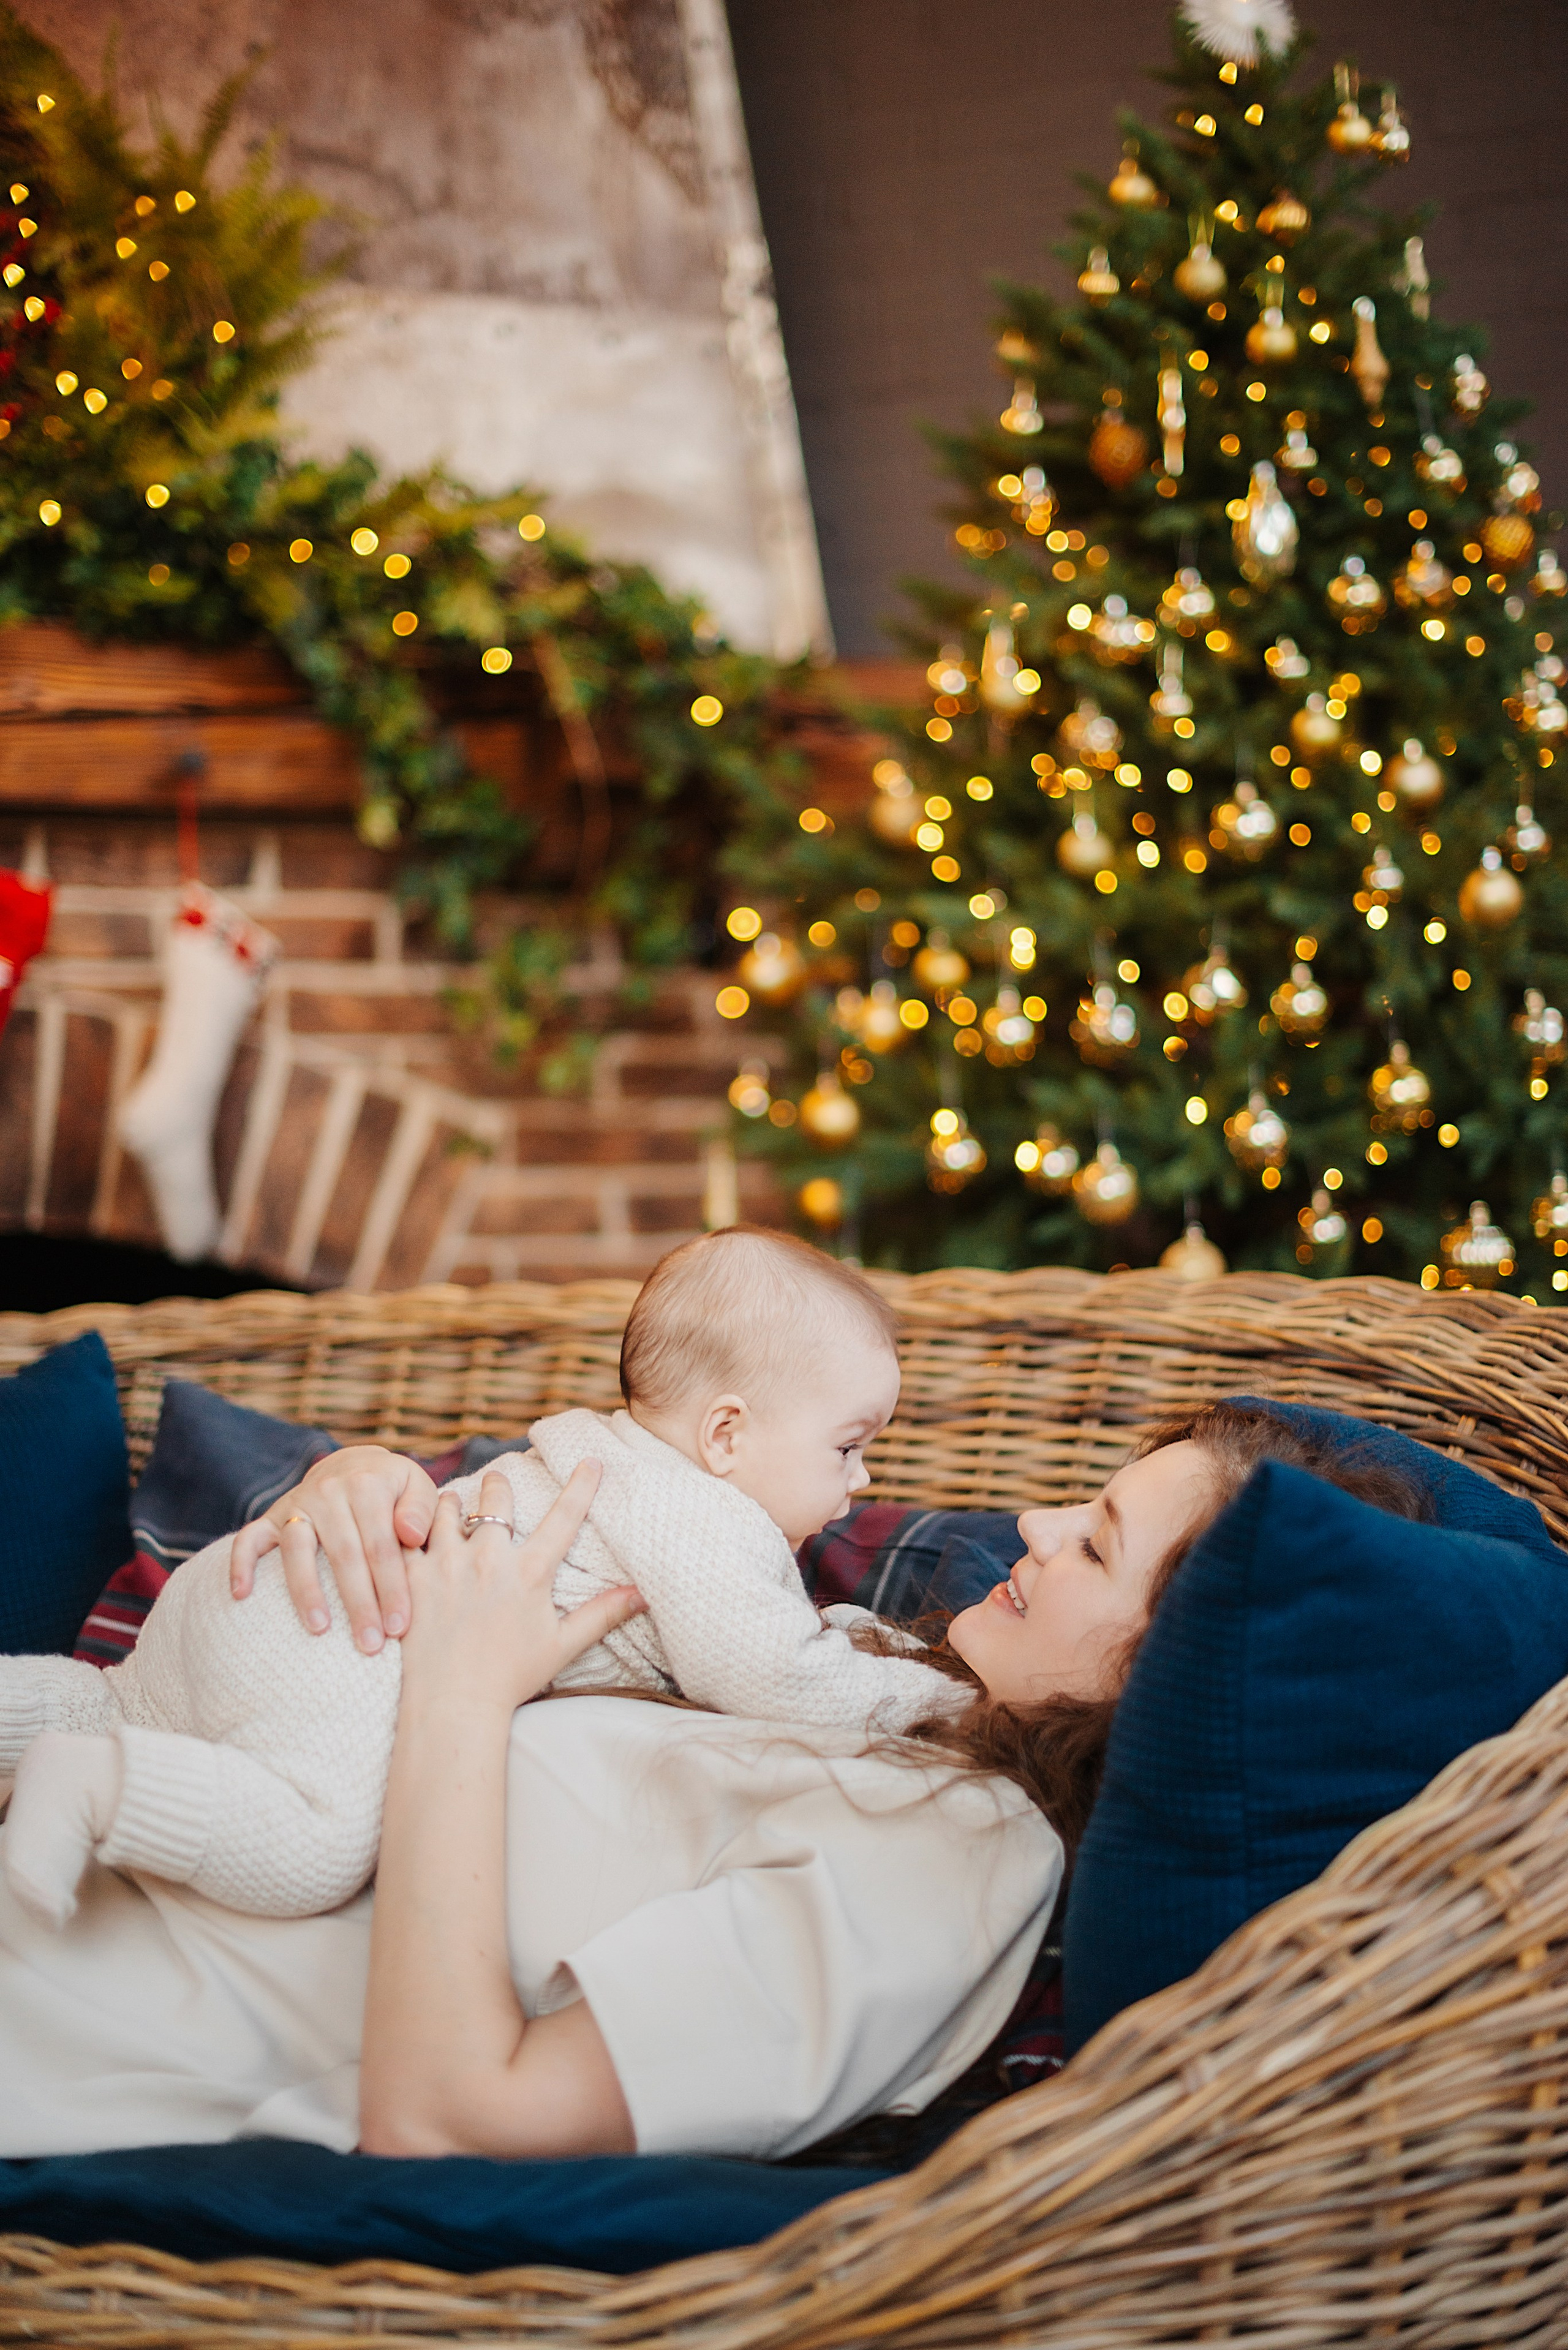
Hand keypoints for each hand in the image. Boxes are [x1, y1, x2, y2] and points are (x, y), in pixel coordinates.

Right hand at [230, 1446, 438, 1651]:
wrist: (354, 1465)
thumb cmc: (394, 1489)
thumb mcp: (418, 1487)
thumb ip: (421, 1510)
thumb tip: (412, 1534)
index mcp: (368, 1486)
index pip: (381, 1545)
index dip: (391, 1587)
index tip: (400, 1626)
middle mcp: (329, 1492)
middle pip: (343, 1554)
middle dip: (357, 1603)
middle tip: (370, 1644)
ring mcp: (296, 1504)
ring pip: (297, 1550)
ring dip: (306, 1591)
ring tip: (319, 1630)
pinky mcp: (271, 1516)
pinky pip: (249, 1538)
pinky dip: (241, 1564)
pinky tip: (241, 1595)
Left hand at [400, 1462, 643, 1715]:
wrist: (454, 1705)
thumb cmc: (510, 1678)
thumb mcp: (563, 1645)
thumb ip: (603, 1614)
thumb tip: (644, 1595)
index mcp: (529, 1573)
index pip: (564, 1517)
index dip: (581, 1485)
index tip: (590, 1460)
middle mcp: (488, 1559)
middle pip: (496, 1497)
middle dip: (499, 1485)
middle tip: (497, 1483)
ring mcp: (446, 1565)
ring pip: (446, 1507)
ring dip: (452, 1503)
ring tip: (452, 1506)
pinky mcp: (411, 1577)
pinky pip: (406, 1535)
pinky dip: (409, 1528)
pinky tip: (407, 1531)